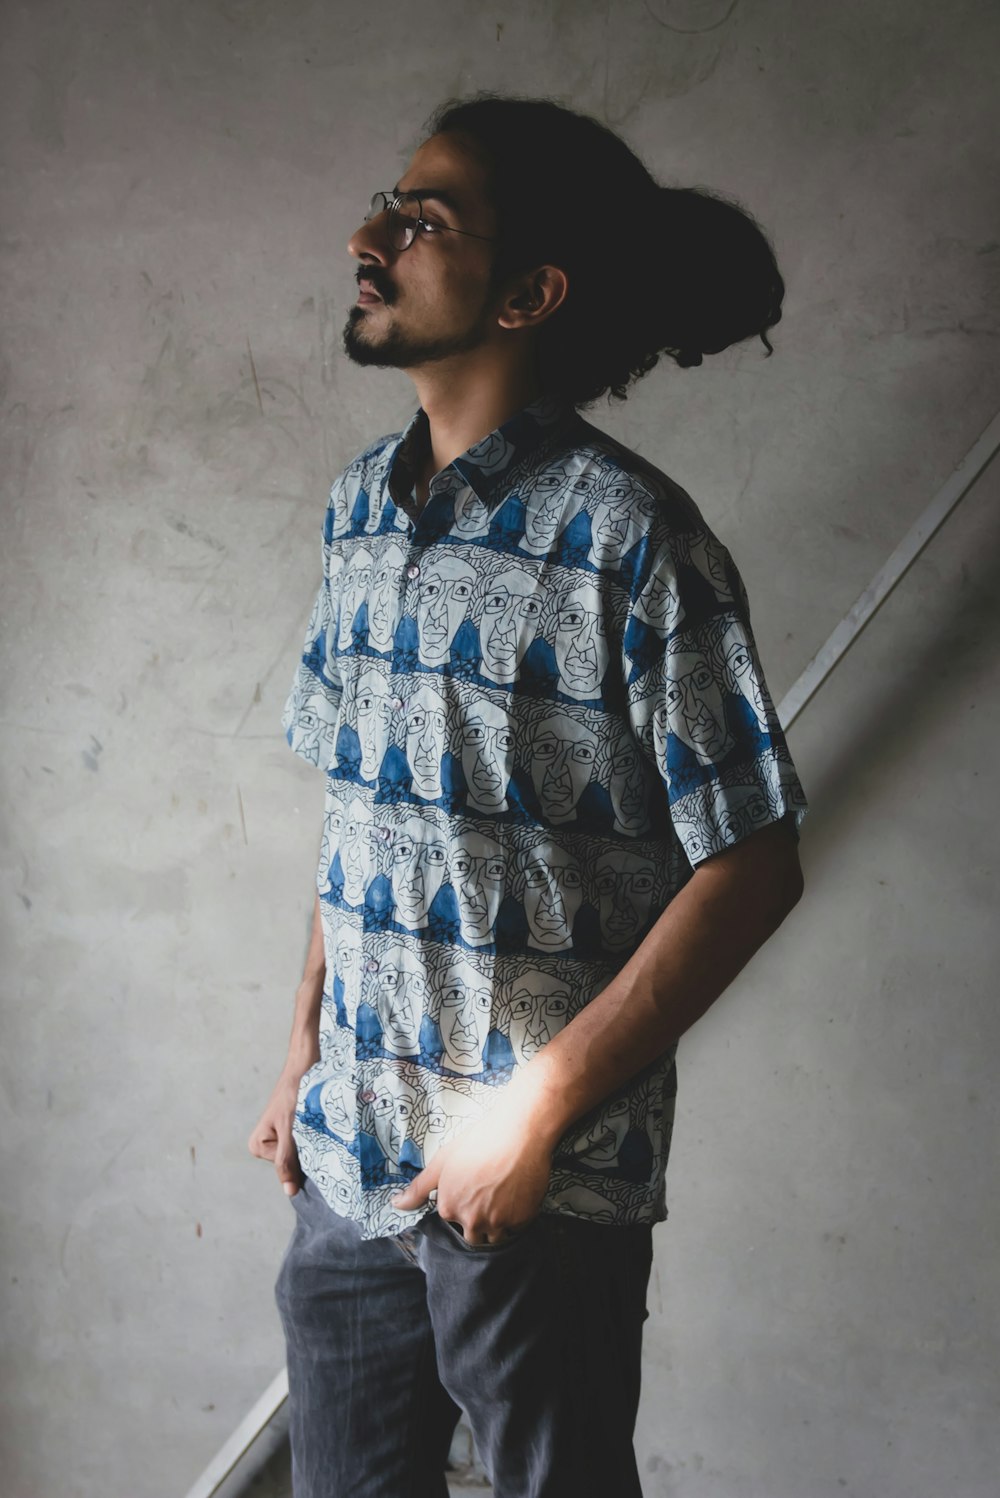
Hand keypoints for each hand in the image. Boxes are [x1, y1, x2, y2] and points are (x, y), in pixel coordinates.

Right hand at [248, 1065, 308, 1195]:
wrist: (305, 1064)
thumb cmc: (295, 1093)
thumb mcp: (291, 1129)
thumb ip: (287, 1160)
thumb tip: (289, 1192)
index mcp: (258, 1146)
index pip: (286, 1168)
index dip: (301, 1156)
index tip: (307, 1135)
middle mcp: (266, 1144)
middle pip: (293, 1162)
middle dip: (307, 1148)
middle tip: (313, 1127)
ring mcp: (281, 1137)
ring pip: (303, 1152)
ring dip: (314, 1141)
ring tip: (315, 1122)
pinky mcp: (294, 1129)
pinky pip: (306, 1142)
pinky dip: (316, 1135)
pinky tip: (319, 1122)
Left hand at [391, 1098, 552, 1244]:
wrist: (518, 1133)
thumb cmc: (480, 1141)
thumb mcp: (442, 1161)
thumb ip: (418, 1188)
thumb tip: (395, 1204)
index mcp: (450, 1208)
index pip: (452, 1222)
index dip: (462, 1206)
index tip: (471, 1190)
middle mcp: (472, 1221)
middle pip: (473, 1235)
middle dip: (478, 1220)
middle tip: (488, 1194)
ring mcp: (498, 1223)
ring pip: (495, 1237)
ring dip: (497, 1223)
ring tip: (502, 1196)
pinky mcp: (522, 1220)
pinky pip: (516, 1230)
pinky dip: (516, 1218)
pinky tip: (516, 1195)